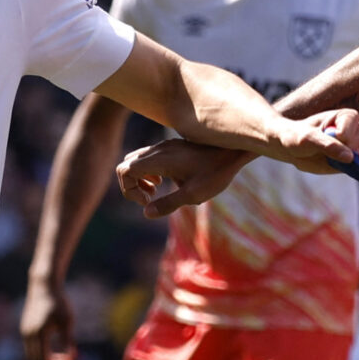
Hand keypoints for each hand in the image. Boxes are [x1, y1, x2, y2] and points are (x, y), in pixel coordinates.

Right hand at [19, 277, 76, 359]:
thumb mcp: (68, 322)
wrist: (43, 286)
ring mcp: (25, 333)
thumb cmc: (59, 302)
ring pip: (32, 358)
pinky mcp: (25, 330)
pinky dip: (41, 357)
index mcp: (40, 334)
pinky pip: (31, 350)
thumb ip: (68, 341)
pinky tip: (54, 356)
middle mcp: (29, 335)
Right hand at [116, 139, 249, 216]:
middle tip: (149, 198)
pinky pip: (148, 157)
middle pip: (126, 164)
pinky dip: (148, 171)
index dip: (130, 189)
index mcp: (160, 160)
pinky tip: (166, 180)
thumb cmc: (216, 173)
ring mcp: (164, 146)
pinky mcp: (172, 147)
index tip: (148, 201)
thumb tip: (146, 213)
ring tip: (156, 190)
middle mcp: (158, 150)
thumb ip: (168, 204)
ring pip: (136, 160)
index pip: (125, 170)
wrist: (234, 150)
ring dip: (139, 178)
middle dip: (131, 184)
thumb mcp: (193, 195)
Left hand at [267, 108, 358, 171]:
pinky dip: (342, 168)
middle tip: (322, 147)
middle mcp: (353, 130)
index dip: (344, 133)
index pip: (355, 123)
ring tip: (325, 154)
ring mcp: (353, 146)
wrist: (291, 149)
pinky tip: (329, 162)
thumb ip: (329, 146)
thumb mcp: (308, 139)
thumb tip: (351, 158)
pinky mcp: (350, 160)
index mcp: (345, 117)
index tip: (330, 136)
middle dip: (342, 148)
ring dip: (342, 159)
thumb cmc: (297, 137)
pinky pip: (354, 167)